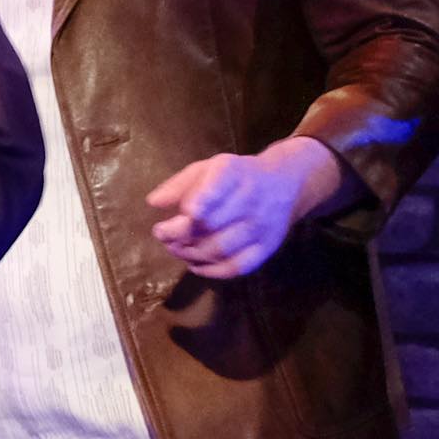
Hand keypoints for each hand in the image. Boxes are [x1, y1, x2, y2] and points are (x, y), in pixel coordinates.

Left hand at [147, 138, 342, 281]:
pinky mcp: (266, 248)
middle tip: (163, 235)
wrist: (285, 183)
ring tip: (175, 249)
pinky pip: (236, 267)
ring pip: (220, 249)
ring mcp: (261, 227)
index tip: (179, 216)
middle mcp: (251, 200)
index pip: (216, 189)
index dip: (199, 202)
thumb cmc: (237, 176)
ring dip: (191, 254)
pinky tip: (195, 265)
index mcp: (234, 174)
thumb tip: (153, 203)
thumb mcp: (208, 168)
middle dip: (180, 234)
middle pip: (211, 225)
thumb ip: (180, 184)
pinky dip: (211, 271)